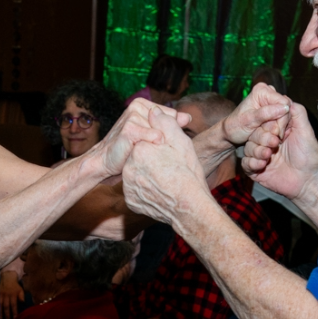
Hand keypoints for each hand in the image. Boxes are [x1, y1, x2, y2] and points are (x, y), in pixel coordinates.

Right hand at [0, 269, 24, 318]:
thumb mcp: (21, 290)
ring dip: (2, 314)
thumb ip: (22, 297)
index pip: (14, 305)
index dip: (14, 312)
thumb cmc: (16, 285)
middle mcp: (7, 296)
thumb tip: (23, 303)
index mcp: (13, 295)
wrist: (7, 277)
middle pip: (7, 307)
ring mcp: (2, 296)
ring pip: (2, 306)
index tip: (15, 318)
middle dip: (7, 315)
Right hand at [84, 98, 186, 184]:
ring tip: (142, 150)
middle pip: (167, 124)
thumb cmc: (129, 148)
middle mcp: (137, 106)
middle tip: (147, 148)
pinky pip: (155, 137)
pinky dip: (151, 148)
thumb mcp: (151, 134)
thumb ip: (169, 124)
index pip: (171, 115)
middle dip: (162, 140)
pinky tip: (139, 152)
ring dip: (156, 146)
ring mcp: (133, 115)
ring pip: (162, 132)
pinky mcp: (130, 128)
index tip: (154, 142)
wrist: (106, 161)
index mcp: (142, 104)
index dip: (168, 133)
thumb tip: (188, 117)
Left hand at [121, 107, 207, 223]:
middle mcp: (129, 167)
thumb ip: (165, 123)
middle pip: (138, 157)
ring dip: (146, 174)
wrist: (189, 207)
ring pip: (136, 174)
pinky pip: (135, 190)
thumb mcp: (181, 142)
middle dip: (150, 160)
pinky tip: (159, 190)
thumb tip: (153, 111)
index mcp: (139, 149)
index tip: (169, 155)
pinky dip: (144, 190)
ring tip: (164, 179)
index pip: (144, 140)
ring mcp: (128, 186)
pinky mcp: (130, 200)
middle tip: (168, 168)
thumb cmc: (188, 173)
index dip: (158, 146)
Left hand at [222, 83, 291, 146]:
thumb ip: (266, 113)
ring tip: (272, 138)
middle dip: (281, 125)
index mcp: (262, 90)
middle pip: (286, 109)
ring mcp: (271, 101)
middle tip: (275, 138)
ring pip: (285, 115)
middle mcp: (268, 92)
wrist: (230, 132)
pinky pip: (282, 119)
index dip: (282, 119)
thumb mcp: (249, 120)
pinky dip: (278, 128)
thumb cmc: (236, 126)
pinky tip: (273, 135)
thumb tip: (284, 108)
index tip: (277, 133)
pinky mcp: (273, 110)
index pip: (283, 103)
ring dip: (280, 128)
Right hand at [241, 101, 317, 200]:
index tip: (278, 131)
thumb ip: (297, 112)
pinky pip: (245, 163)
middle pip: (254, 134)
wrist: (308, 182)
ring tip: (269, 155)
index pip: (264, 121)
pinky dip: (252, 163)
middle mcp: (268, 142)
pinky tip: (263, 165)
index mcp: (278, 131)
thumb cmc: (310, 157)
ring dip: (257, 151)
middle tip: (274, 144)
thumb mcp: (306, 130)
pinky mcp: (256, 170)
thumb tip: (286, 98)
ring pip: (248, 148)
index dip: (268, 124)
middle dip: (262, 138)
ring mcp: (262, 156)